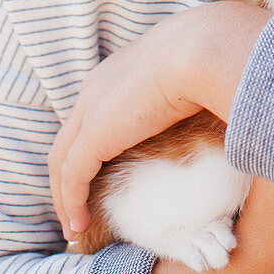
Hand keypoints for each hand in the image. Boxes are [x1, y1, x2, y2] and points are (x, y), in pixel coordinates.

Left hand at [49, 1, 270, 239]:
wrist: (201, 48)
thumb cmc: (206, 54)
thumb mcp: (188, 68)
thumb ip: (187, 84)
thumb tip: (212, 96)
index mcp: (115, 72)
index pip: (88, 114)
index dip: (87, 146)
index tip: (95, 173)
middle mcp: (94, 90)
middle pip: (67, 140)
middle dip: (66, 176)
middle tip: (75, 206)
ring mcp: (89, 112)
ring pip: (62, 161)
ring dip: (64, 196)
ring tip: (75, 224)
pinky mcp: (94, 136)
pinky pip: (72, 178)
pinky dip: (71, 202)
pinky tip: (80, 224)